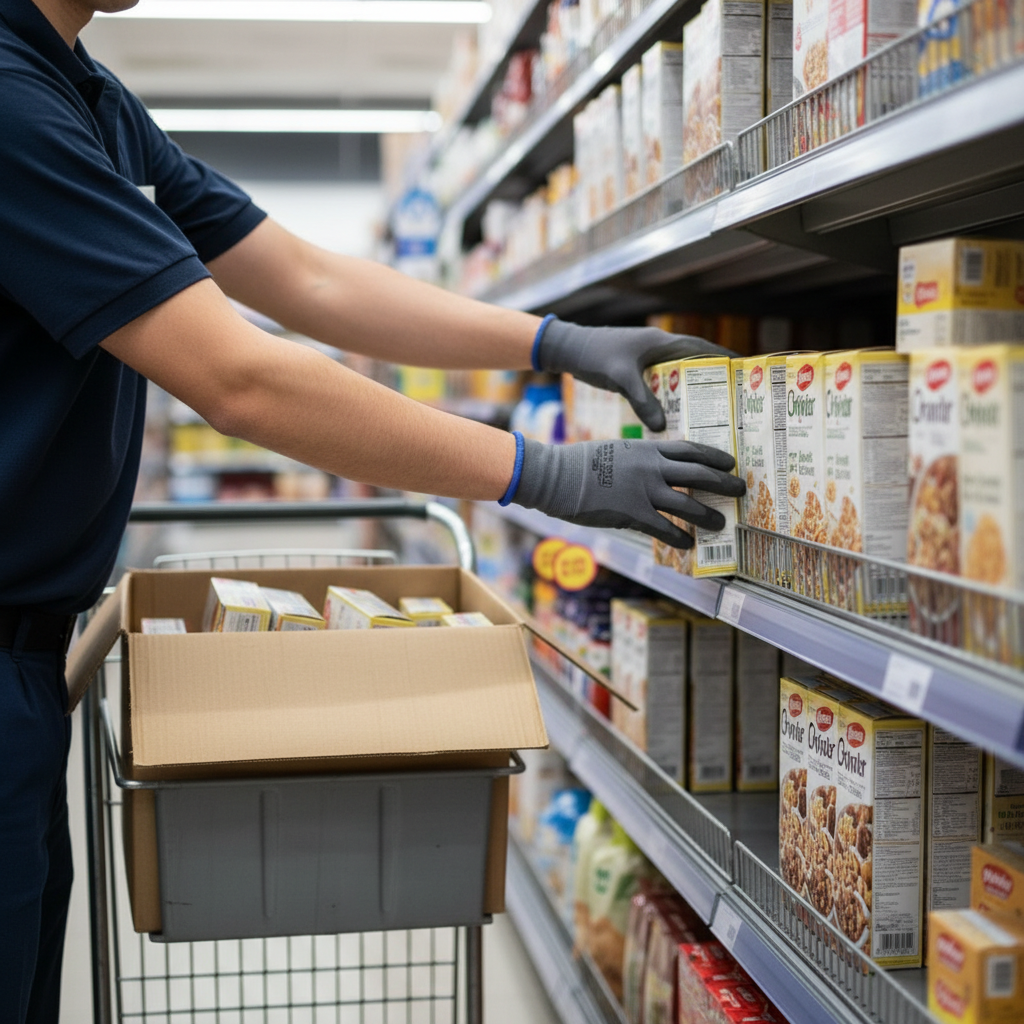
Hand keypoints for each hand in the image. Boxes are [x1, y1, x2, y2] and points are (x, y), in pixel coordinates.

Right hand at [512, 437, 744, 547]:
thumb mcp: (615, 451)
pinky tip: (688, 544)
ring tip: (721, 522)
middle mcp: (651, 468)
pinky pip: (663, 528)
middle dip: (723, 482)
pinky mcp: (632, 513)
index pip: (689, 449)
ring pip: (686, 503)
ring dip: (707, 514)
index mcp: (647, 449)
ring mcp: (643, 491)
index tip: (730, 461)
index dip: (713, 456)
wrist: (557, 475)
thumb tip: (653, 470)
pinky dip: (679, 537)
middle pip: (697, 474)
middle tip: (740, 489)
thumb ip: (638, 460)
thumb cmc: (579, 463)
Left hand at [534, 318, 728, 432]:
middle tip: (730, 402)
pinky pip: (662, 385)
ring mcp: (648, 360)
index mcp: (662, 343)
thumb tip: (663, 428)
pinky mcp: (637, 371)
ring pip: (678, 376)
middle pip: (694, 365)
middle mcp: (659, 349)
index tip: (744, 373)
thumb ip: (642, 401)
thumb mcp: (621, 378)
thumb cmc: (596, 356)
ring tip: (710, 415)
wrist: (570, 350)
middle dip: (713, 381)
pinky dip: (670, 398)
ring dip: (691, 391)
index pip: (702, 350)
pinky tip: (675, 417)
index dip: (724, 360)